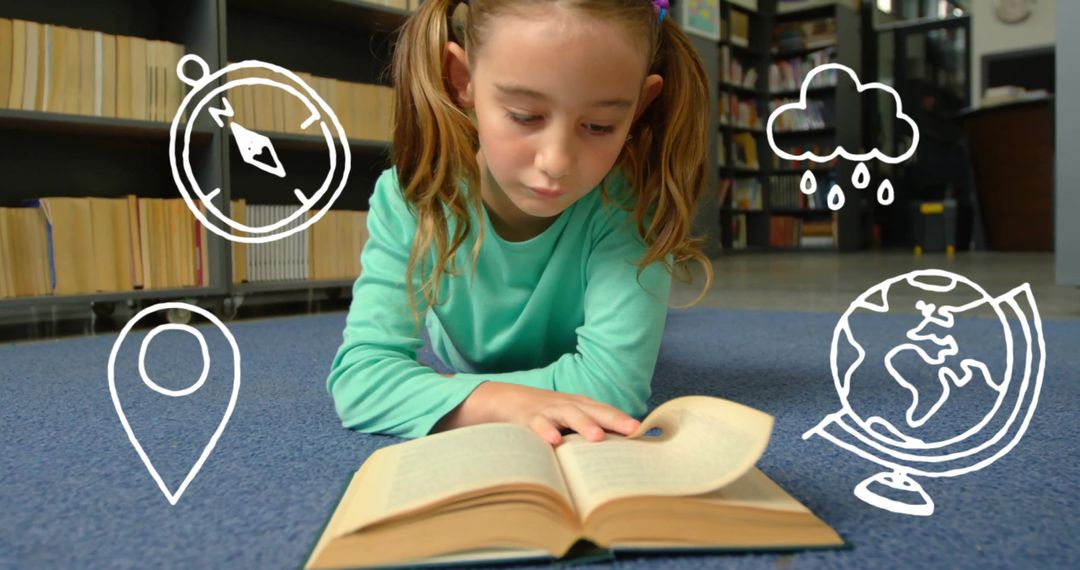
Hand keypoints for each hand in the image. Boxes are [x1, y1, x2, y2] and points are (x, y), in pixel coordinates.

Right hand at [435, 381, 639, 444]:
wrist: (497, 400)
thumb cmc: (537, 414)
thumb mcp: (563, 419)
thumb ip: (584, 429)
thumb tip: (613, 450)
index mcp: (576, 405)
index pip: (604, 410)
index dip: (622, 419)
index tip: (643, 431)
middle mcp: (564, 404)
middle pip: (593, 409)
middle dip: (614, 419)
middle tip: (633, 429)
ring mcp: (545, 409)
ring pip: (568, 414)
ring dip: (583, 424)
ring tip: (598, 437)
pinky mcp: (524, 417)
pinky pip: (535, 424)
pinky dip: (544, 430)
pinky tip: (553, 441)